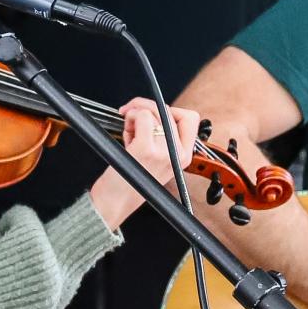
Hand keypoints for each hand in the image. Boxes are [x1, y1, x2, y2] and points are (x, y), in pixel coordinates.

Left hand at [87, 99, 201, 228]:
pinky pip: (141, 116)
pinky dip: (131, 117)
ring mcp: (163, 152)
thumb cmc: (132, 178)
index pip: (191, 118)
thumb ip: (163, 136)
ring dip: (135, 115)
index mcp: (184, 156)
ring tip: (129, 132)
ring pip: (152, 112)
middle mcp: (177, 154)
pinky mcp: (145, 149)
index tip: (156, 113)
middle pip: (168, 110)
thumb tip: (154, 110)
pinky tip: (126, 130)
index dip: (171, 109)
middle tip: (133, 115)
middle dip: (147, 107)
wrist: (116, 201)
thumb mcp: (158, 158)